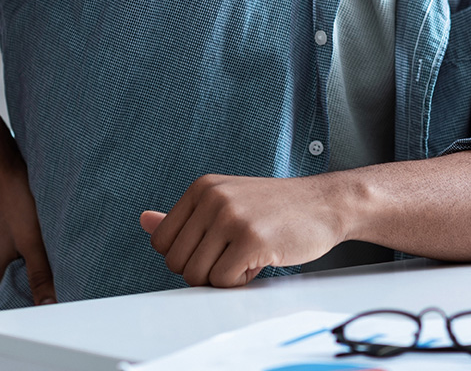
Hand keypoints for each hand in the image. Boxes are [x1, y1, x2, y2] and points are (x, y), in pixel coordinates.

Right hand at [0, 156, 56, 305]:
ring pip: (24, 259)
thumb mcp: (31, 240)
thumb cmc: (8, 198)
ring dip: (40, 266)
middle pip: (15, 281)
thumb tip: (48, 304)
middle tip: (56, 297)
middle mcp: (1, 252)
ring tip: (64, 271)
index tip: (31, 320)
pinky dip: (40, 246)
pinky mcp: (14, 219)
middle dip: (32, 290)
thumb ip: (40, 272)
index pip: (1, 299)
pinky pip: (28, 240)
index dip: (13, 311)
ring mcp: (6, 235)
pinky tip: (56, 240)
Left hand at [140, 174, 346, 286]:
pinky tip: (261, 260)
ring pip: (197, 276)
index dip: (187, 256)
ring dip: (224, 277)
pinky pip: (223, 282)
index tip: (214, 248)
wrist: (325, 203)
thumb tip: (144, 222)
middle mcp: (212, 198)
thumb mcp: (227, 201)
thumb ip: (185, 216)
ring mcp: (231, 217)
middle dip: (204, 270)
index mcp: (201, 188)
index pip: (161, 243)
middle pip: (176, 263)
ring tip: (248, 255)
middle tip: (234, 254)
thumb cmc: (276, 207)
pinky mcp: (251, 239)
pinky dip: (241, 281)